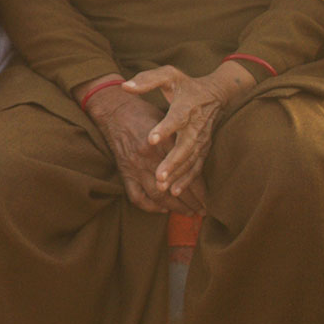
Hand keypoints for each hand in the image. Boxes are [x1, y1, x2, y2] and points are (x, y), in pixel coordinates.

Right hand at [84, 80, 204, 214]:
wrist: (114, 110)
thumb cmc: (143, 113)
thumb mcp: (166, 120)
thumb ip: (180, 139)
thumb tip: (198, 157)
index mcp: (163, 144)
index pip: (186, 172)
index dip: (199, 188)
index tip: (209, 197)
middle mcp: (149, 158)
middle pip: (175, 187)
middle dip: (192, 202)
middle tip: (204, 211)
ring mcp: (135, 167)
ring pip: (159, 195)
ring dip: (176, 208)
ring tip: (189, 213)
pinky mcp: (125, 173)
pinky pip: (137, 196)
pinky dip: (150, 206)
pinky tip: (163, 208)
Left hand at [123, 61, 252, 201]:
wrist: (215, 93)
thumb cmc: (186, 85)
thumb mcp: (168, 75)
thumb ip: (147, 80)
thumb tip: (125, 86)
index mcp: (186, 106)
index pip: (176, 118)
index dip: (165, 129)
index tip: (151, 139)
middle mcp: (195, 125)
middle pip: (185, 146)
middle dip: (172, 162)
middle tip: (158, 175)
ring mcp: (201, 139)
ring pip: (191, 160)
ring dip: (178, 174)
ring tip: (163, 186)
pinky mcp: (204, 149)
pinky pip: (197, 167)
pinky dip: (188, 179)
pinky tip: (175, 190)